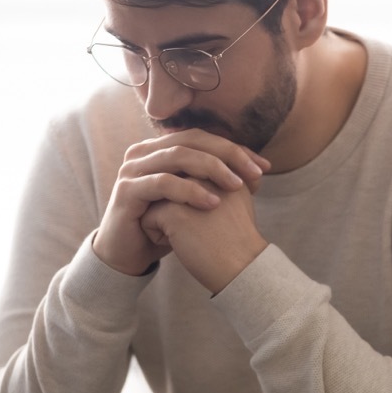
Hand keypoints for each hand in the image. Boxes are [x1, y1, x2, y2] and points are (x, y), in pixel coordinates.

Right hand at [93, 130, 269, 276]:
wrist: (130, 254)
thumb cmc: (166, 226)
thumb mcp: (195, 200)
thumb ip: (217, 181)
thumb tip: (257, 171)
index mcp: (161, 148)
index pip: (204, 138)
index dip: (235, 149)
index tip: (264, 167)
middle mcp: (144, 152)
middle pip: (192, 140)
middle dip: (228, 155)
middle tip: (255, 173)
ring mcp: (133, 169)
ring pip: (178, 156)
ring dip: (211, 169)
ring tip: (237, 186)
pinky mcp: (127, 191)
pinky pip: (162, 183)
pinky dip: (190, 191)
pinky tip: (212, 203)